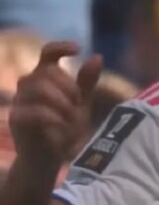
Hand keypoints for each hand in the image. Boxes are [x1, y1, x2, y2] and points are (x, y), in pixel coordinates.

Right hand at [9, 41, 101, 167]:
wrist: (50, 158)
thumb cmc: (64, 128)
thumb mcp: (81, 104)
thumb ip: (86, 82)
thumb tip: (97, 56)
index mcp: (45, 78)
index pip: (47, 53)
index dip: (60, 47)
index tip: (78, 49)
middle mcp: (29, 86)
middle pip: (47, 72)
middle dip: (69, 87)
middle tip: (78, 105)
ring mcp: (20, 101)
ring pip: (38, 88)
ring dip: (61, 102)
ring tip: (71, 117)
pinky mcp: (16, 119)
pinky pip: (31, 110)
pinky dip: (51, 116)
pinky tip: (61, 124)